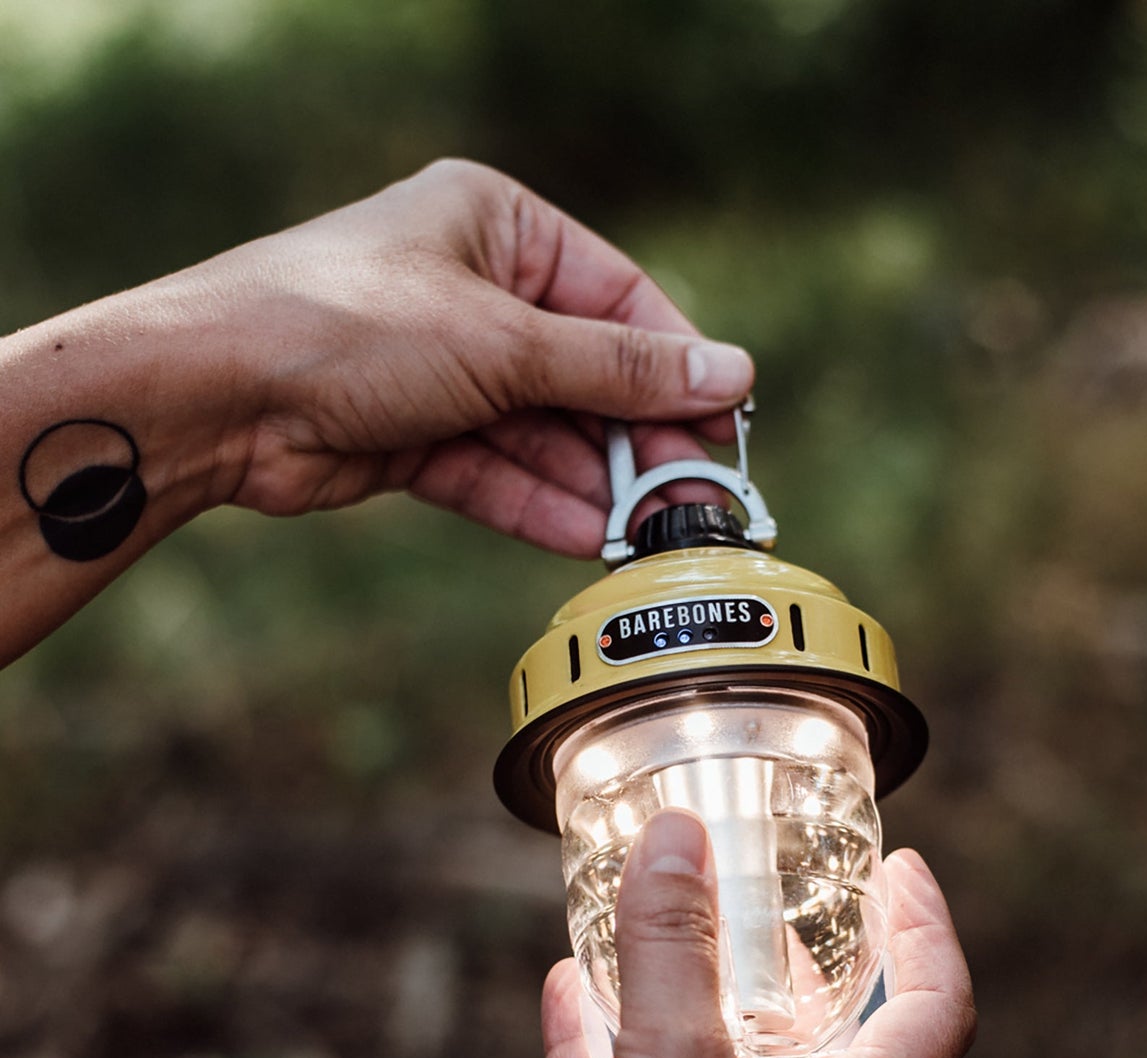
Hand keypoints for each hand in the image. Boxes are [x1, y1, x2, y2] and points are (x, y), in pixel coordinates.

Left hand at [198, 158, 752, 554]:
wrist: (214, 396)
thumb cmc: (349, 326)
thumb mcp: (505, 341)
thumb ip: (620, 369)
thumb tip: (731, 373)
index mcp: (498, 226)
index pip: (618, 297)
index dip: (676, 363)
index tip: (725, 420)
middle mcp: (476, 291)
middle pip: (585, 373)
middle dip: (634, 438)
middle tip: (689, 496)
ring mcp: (446, 368)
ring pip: (543, 432)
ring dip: (592, 484)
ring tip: (648, 532)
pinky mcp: (418, 435)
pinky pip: (498, 471)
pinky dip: (539, 505)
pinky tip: (588, 540)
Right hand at [477, 810, 974, 1057]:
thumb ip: (674, 950)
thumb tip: (680, 837)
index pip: (932, 1010)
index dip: (929, 930)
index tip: (903, 868)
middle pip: (832, 1031)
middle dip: (813, 951)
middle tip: (786, 883)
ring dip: (704, 988)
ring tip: (677, 915)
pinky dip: (609, 1037)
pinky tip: (570, 988)